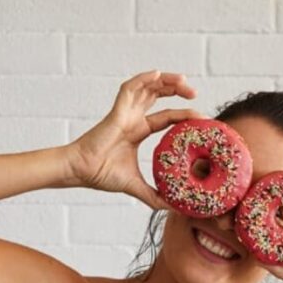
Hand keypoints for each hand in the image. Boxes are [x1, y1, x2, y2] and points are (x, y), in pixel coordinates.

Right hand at [63, 70, 199, 209]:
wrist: (80, 171)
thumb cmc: (101, 175)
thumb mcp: (136, 187)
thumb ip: (155, 197)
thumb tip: (175, 208)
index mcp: (137, 130)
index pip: (166, 117)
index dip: (184, 114)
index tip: (203, 117)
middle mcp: (132, 118)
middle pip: (157, 95)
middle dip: (176, 89)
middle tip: (194, 93)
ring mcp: (124, 113)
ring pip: (146, 87)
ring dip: (164, 81)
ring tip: (183, 81)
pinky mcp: (116, 112)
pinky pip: (129, 89)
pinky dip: (142, 79)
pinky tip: (157, 74)